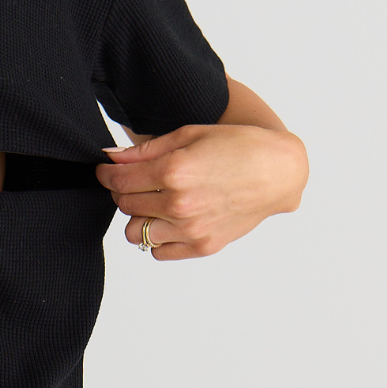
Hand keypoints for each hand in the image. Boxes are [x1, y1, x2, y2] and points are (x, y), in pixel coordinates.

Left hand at [95, 124, 308, 259]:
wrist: (279, 171)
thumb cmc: (238, 146)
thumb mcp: (189, 135)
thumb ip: (145, 150)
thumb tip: (110, 157)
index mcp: (173, 171)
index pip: (118, 181)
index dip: (107, 174)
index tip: (107, 172)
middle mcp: (179, 204)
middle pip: (124, 205)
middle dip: (124, 191)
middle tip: (138, 182)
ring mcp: (191, 228)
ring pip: (135, 233)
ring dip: (139, 217)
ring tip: (157, 202)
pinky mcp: (203, 246)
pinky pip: (159, 252)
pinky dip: (159, 238)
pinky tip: (172, 220)